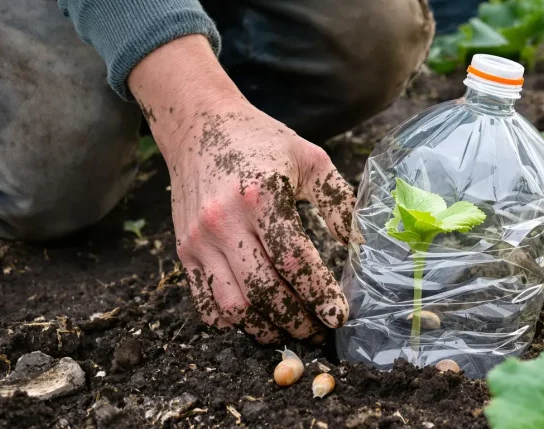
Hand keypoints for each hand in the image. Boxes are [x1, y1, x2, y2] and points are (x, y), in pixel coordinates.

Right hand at [129, 35, 355, 342]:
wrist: (199, 126)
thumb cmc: (260, 141)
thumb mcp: (310, 159)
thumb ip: (338, 202)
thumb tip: (361, 245)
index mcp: (262, 196)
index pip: (294, 260)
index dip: (320, 294)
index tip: (340, 315)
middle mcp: (225, 221)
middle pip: (264, 290)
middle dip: (297, 319)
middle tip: (320, 329)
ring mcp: (199, 239)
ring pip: (233, 306)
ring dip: (265, 327)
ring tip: (290, 329)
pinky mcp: (183, 250)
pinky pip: (205, 303)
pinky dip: (232, 320)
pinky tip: (256, 316)